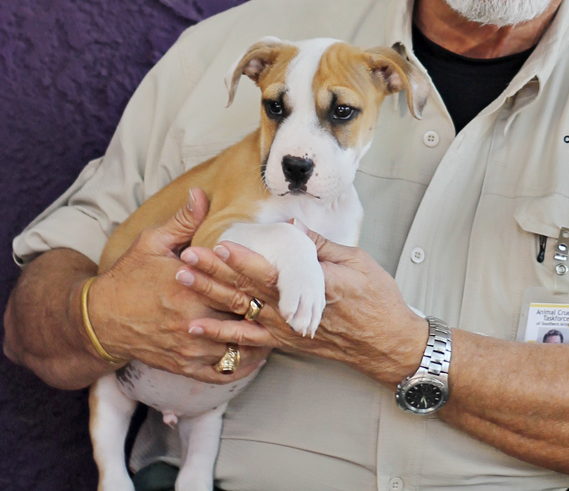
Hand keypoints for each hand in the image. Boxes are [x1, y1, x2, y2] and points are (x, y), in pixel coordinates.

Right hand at [86, 188, 266, 382]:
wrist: (100, 320)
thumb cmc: (129, 277)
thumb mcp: (152, 242)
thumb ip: (183, 221)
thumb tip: (201, 194)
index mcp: (188, 287)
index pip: (235, 285)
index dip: (258, 282)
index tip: (278, 277)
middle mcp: (191, 320)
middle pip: (241, 316)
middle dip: (263, 310)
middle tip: (288, 304)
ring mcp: (188, 346)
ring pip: (236, 347)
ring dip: (259, 339)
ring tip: (280, 328)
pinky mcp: (183, 366)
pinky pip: (220, 373)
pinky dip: (241, 367)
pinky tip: (256, 357)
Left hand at [178, 224, 428, 387]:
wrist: (386, 342)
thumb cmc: (376, 298)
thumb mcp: (355, 261)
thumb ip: (320, 245)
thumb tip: (292, 226)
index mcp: (311, 287)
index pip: (270, 272)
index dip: (243, 259)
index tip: (220, 245)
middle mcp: (293, 311)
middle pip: (246, 289)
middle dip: (214, 272)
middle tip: (186, 258)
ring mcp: (286, 329)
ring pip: (240, 311)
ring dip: (208, 297)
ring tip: (182, 282)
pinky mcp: (285, 341)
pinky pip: (247, 340)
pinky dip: (220, 335)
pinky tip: (196, 328)